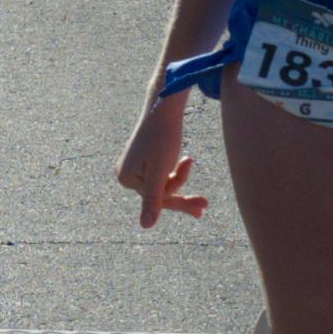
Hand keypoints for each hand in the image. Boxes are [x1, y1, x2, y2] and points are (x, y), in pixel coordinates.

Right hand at [118, 95, 204, 226]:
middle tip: (205, 204)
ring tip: (189, 159)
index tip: (204, 206)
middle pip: (159, 193)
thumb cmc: (163, 136)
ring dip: (179, 175)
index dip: (180, 202)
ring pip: (163, 184)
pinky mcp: (144, 161)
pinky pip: (162, 174)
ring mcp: (134, 167)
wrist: (164, 106)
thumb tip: (145, 227)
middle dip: (181, 191)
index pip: (156, 199)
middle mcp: (126, 175)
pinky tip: (185, 159)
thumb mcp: (160, 171)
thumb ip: (153, 199)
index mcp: (126, 178)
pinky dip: (175, 170)